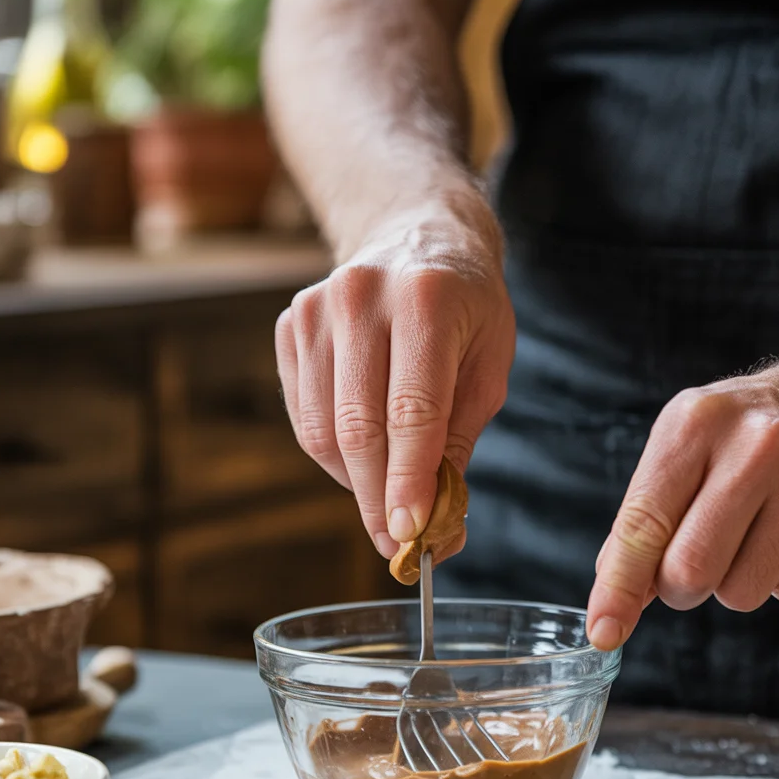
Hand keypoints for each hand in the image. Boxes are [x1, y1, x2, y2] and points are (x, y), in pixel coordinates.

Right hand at [275, 200, 515, 557]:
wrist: (416, 234)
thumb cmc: (466, 310)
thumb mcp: (488, 368)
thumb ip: (459, 444)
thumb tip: (438, 530)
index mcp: (427, 299)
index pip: (411, 412)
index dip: (408, 482)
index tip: (410, 537)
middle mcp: (361, 296)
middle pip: (358, 427)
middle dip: (378, 498)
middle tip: (395, 544)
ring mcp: (316, 309)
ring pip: (323, 431)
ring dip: (355, 482)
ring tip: (387, 495)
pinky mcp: (291, 326)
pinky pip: (305, 417)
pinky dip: (334, 455)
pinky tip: (365, 455)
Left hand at [587, 311, 778, 649]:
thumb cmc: (746, 433)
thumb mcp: (683, 447)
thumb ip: (643, 520)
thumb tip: (612, 603)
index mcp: (697, 423)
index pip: (643, 525)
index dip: (618, 588)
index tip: (604, 630)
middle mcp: (758, 445)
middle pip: (691, 570)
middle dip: (680, 588)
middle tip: (692, 564)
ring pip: (742, 592)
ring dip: (734, 583)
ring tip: (752, 532)